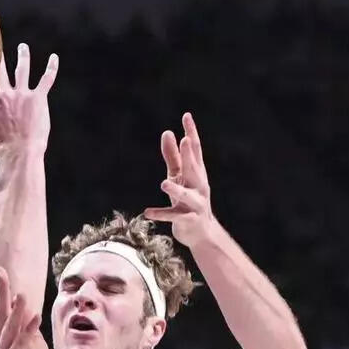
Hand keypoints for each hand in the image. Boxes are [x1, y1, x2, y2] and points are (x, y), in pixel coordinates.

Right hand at [0, 42, 58, 159]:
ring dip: (23, 56)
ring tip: (23, 47)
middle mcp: (5, 94)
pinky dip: (51, 68)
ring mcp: (22, 94)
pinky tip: (54, 58)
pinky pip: (46, 79)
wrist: (21, 153)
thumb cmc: (1, 151)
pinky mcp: (38, 98)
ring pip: (22, 69)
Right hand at [0, 267, 48, 348]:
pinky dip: (29, 330)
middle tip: (2, 274)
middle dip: (2, 293)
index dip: (3, 291)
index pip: (2, 310)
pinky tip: (36, 317)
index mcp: (1, 337)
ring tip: (23, 293)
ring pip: (10, 327)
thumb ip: (28, 327)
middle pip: (0, 313)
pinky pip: (20, 344)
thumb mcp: (32, 343)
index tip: (1, 272)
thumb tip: (28, 309)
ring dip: (17, 310)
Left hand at [144, 111, 216, 246]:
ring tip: (164, 183)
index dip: (191, 133)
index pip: (195, 150)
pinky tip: (147, 212)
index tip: (186, 116)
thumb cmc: (187, 200)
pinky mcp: (186, 220)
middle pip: (194, 169)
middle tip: (184, 141)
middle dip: (190, 156)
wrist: (201, 233)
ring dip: (176, 189)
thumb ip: (172, 156)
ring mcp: (194, 204)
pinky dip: (160, 214)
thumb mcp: (178, 176)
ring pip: (185, 195)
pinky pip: (173, 217)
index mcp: (197, 173)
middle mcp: (199, 187)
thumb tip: (167, 132)